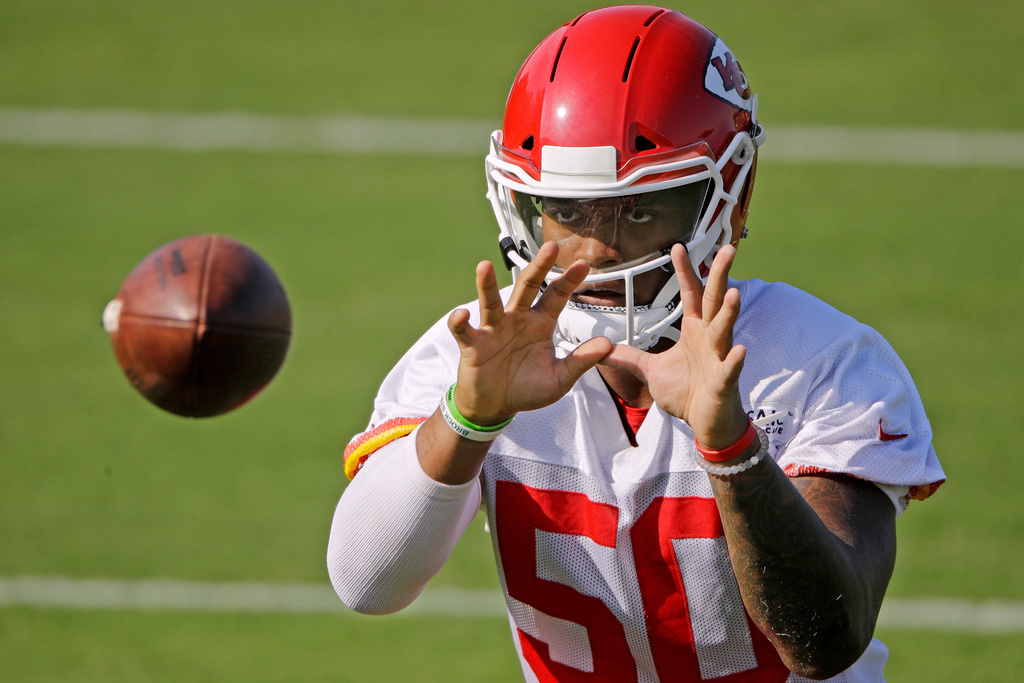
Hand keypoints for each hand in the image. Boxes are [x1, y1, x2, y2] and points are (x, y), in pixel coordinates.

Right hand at [447, 242, 612, 424]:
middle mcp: (516, 320)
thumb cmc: (526, 389)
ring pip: (490, 302)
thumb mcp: (560, 379)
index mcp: (539, 324)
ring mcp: (493, 329)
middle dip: (538, 267)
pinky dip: (460, 321)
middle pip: (526, 287)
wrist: (495, 406)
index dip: (569, 281)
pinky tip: (462, 314)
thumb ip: (581, 361)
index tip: (583, 265)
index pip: (556, 296)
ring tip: (484, 266)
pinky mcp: (473, 344)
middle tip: (550, 247)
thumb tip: (607, 345)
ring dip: (486, 285)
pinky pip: (464, 330)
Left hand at [600, 244, 748, 448]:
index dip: (685, 271)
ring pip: (724, 330)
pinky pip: (730, 369)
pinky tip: (740, 350)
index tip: (678, 246)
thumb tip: (603, 348)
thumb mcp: (651, 371)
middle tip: (728, 248)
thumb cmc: (686, 392)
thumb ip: (630, 357)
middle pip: (715, 300)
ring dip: (729, 312)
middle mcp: (710, 338)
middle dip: (721, 275)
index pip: (691, 294)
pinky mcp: (724, 382)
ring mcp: (720, 358)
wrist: (706, 423)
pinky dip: (734, 360)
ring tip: (733, 292)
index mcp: (695, 331)